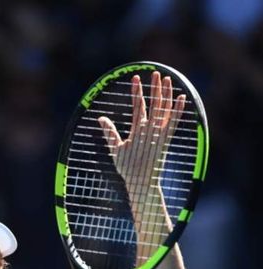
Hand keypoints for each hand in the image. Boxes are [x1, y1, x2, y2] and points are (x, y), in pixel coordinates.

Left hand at [99, 71, 185, 195]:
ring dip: (165, 94)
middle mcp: (150, 129)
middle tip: (155, 73)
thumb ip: (110, 132)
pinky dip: (178, 111)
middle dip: (154, 89)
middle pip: (154, 104)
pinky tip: (181, 97)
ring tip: (166, 78)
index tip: (135, 78)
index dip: (137, 92)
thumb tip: (100, 118)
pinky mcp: (166, 139)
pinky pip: (174, 123)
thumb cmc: (127, 168)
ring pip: (164, 110)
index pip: (139, 106)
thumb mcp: (116, 148)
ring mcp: (158, 133)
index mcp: (139, 130)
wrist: (139, 182)